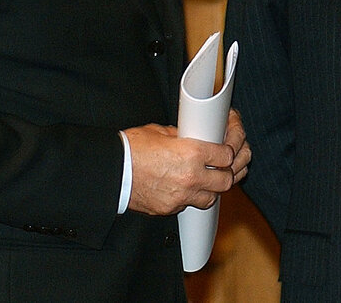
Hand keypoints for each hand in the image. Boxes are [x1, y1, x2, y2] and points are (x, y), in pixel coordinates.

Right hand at [123, 109, 250, 216]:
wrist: (111, 171)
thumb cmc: (132, 148)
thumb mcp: (161, 131)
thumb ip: (182, 136)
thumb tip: (192, 137)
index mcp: (192, 152)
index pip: (227, 154)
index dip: (229, 150)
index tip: (226, 148)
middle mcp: (191, 176)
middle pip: (226, 180)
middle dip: (228, 172)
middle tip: (224, 165)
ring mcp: (181, 196)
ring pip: (211, 198)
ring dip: (212, 188)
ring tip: (208, 179)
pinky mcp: (169, 209)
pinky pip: (189, 205)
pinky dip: (191, 198)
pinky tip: (188, 188)